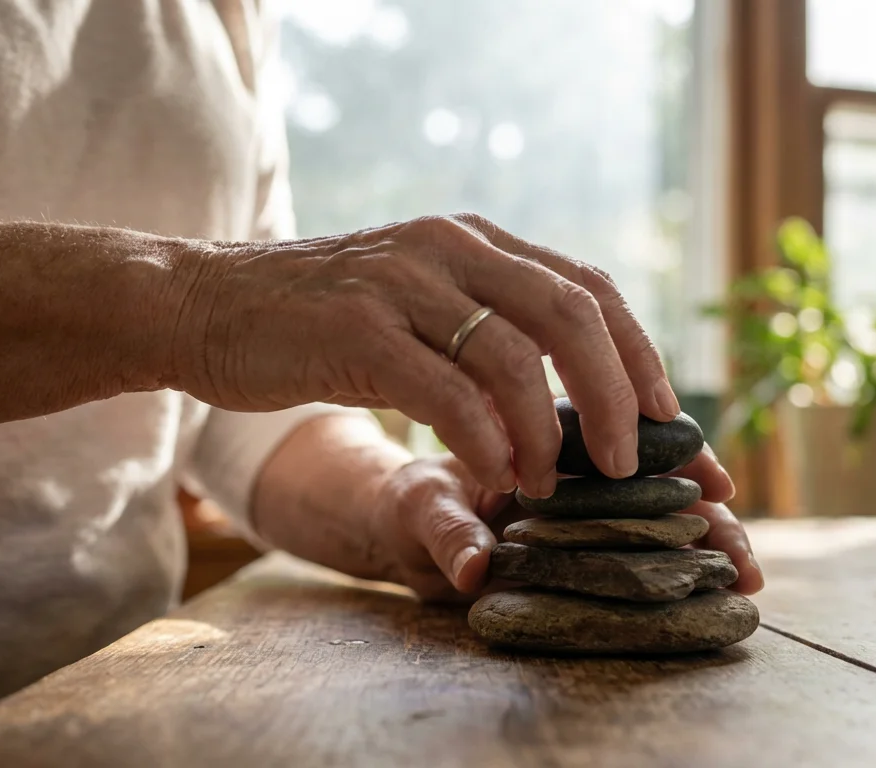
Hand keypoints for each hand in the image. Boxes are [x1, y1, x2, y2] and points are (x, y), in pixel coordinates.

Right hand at [169, 214, 680, 498]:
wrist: (204, 303)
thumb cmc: (320, 322)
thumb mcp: (418, 307)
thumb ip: (487, 330)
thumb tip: (570, 397)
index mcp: (475, 241)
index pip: (588, 285)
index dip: (641, 354)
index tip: (671, 420)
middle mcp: (448, 246)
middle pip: (571, 311)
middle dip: (617, 394)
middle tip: (631, 464)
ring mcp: (401, 281)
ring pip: (514, 352)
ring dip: (548, 429)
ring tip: (548, 483)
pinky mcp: (355, 329)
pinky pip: (445, 388)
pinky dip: (485, 438)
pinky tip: (495, 474)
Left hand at [360, 448, 762, 601]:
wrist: (397, 522)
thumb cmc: (409, 502)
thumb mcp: (417, 508)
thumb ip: (445, 528)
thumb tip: (474, 564)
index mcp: (549, 429)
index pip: (630, 429)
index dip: (678, 455)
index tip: (715, 485)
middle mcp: (582, 467)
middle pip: (662, 478)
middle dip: (708, 513)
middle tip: (743, 556)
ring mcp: (587, 508)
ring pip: (662, 514)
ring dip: (704, 543)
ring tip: (744, 580)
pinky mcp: (583, 547)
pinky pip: (640, 552)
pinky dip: (677, 567)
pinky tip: (714, 591)